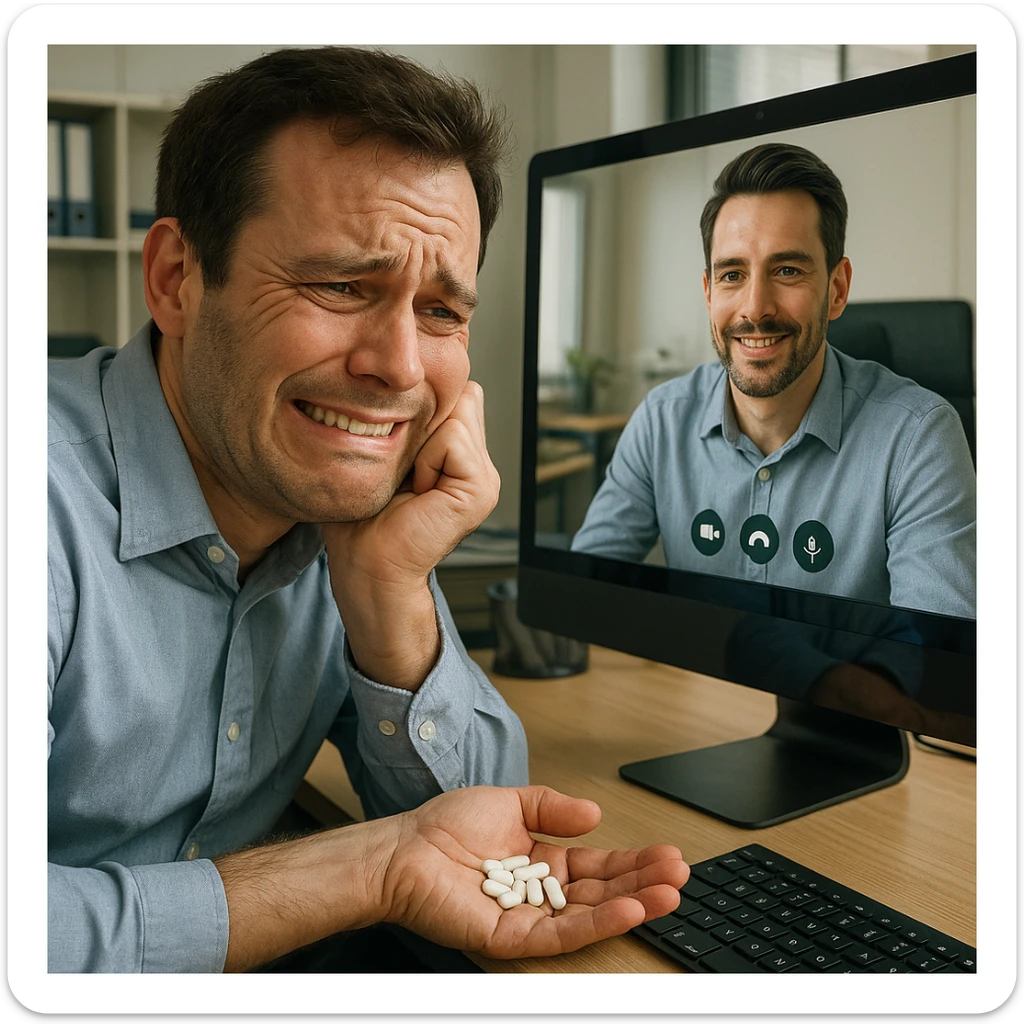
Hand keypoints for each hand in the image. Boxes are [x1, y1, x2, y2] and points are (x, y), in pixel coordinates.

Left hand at [321, 381, 498, 687]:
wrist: (367, 567)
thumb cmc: (363, 519)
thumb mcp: (384, 454)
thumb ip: (407, 421)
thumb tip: (406, 380)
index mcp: (460, 456)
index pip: (454, 392)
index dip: (420, 408)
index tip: (397, 455)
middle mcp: (479, 465)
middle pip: (459, 395)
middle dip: (422, 421)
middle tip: (404, 472)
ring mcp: (485, 478)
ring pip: (456, 411)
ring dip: (420, 442)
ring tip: (409, 483)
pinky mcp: (481, 488)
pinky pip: (453, 438)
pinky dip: (426, 458)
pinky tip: (417, 491)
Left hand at [380, 785, 689, 958]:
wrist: (404, 849)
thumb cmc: (446, 826)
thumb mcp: (510, 801)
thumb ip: (553, 807)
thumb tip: (596, 814)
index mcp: (542, 861)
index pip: (598, 865)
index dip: (633, 861)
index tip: (666, 854)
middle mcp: (540, 892)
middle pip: (603, 891)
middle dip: (644, 882)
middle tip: (680, 873)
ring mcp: (529, 917)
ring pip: (591, 915)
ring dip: (633, 904)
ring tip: (669, 892)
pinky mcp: (513, 937)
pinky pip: (562, 934)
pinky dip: (598, 923)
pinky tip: (629, 908)